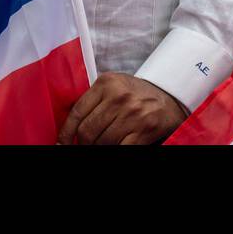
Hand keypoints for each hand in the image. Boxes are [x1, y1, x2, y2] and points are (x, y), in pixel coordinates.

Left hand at [58, 72, 185, 144]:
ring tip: (106, 142)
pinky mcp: (144, 129)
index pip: (77, 112)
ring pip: (102, 143)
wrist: (170, 98)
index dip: (66, 133)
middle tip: (87, 145)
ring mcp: (133, 113)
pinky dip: (115, 150)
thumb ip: (93, 101)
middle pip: (87, 131)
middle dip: (84, 143)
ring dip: (101, 147)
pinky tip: (116, 146)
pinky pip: (120, 149)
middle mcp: (119, 96)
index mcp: (107, 83)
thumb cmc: (137, 95)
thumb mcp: (114, 87)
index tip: (62, 143)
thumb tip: (68, 131)